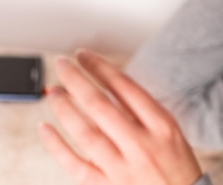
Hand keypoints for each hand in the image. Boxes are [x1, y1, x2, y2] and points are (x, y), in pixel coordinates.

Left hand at [40, 49, 202, 184]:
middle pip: (100, 105)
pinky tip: (46, 129)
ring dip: (65, 108)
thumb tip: (105, 84)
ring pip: (85, 133)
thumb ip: (141, 109)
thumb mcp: (170, 130)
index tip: (83, 55)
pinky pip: (76, 165)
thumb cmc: (176, 165)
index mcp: (161, 125)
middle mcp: (142, 144)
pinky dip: (57, 146)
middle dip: (76, 80)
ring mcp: (123, 167)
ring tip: (53, 91)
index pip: (124, 86)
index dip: (99, 67)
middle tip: (62, 64)